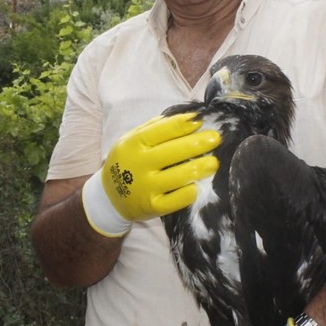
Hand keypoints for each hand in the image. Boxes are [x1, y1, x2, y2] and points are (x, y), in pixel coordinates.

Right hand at [81, 113, 219, 236]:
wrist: (110, 195)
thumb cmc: (128, 161)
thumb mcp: (132, 140)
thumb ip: (154, 128)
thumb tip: (187, 118)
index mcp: (133, 144)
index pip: (161, 131)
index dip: (182, 125)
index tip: (199, 120)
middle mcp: (138, 165)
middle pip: (173, 152)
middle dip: (197, 144)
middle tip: (216, 139)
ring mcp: (145, 187)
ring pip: (178, 176)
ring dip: (199, 168)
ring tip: (214, 162)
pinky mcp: (152, 206)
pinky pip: (175, 200)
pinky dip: (188, 193)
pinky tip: (197, 186)